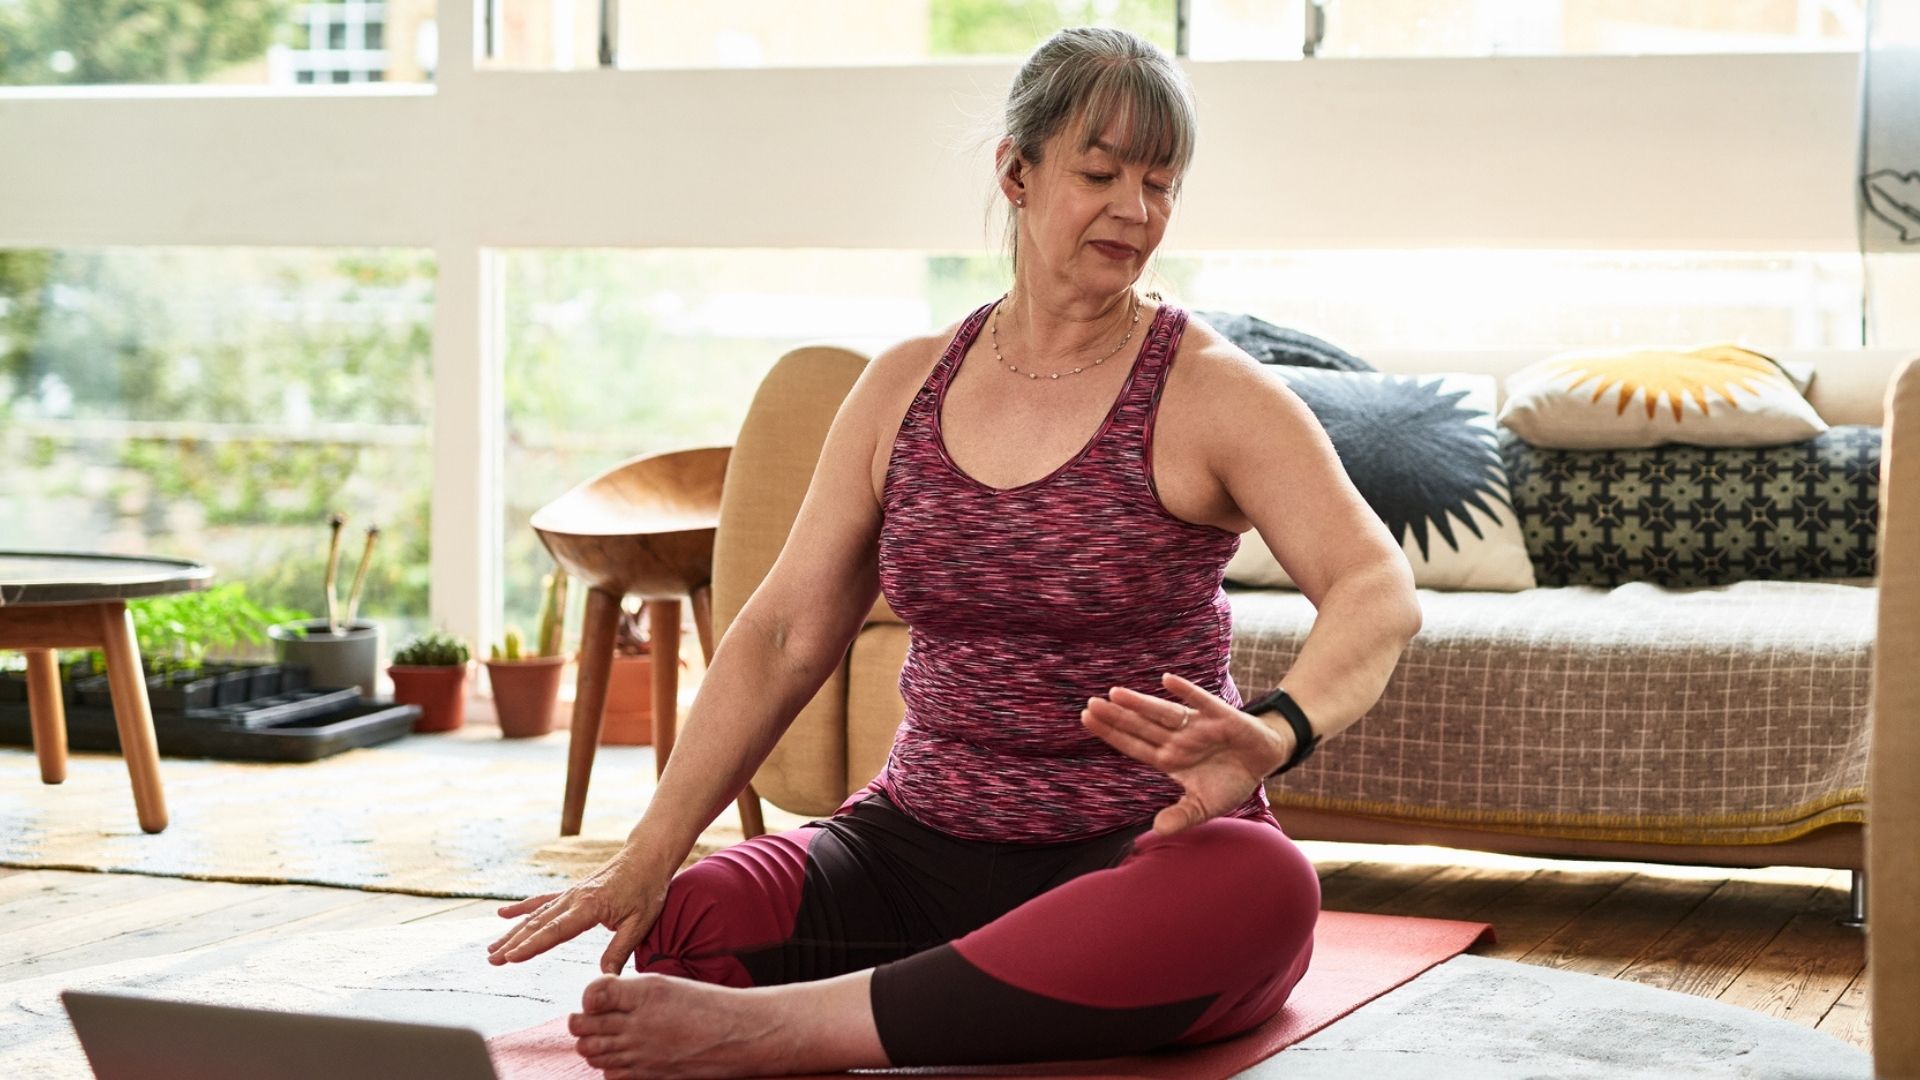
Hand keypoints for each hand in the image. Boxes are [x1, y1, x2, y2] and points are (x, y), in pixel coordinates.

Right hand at [487, 848, 670, 974]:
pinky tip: (502, 914)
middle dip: (513, 944)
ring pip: (535, 915)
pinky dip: (522, 908)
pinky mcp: (572, 892)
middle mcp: (574, 898)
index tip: (510, 958)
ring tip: (491, 948)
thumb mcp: (640, 923)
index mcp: (590, 907)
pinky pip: (542, 900)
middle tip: (492, 960)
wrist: (647, 856)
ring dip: (513, 932)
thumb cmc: (647, 889)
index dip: (532, 946)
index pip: (555, 931)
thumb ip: (620, 951)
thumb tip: (605, 978)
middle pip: (538, 924)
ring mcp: (571, 894)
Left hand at [1082, 671, 1292, 837]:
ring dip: (1141, 704)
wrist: (1263, 759)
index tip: (1086, 720)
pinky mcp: (1220, 716)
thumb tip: (1157, 831)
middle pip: (1142, 727)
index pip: (1134, 746)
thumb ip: (1182, 816)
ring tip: (1116, 693)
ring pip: (1163, 713)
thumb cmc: (1229, 780)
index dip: (1112, 734)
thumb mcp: (1205, 806)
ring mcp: (1197, 726)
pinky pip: (1200, 701)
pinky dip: (1185, 691)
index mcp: (1170, 759)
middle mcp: (1178, 740)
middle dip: (1117, 717)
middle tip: (1090, 704)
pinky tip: (1166, 681)